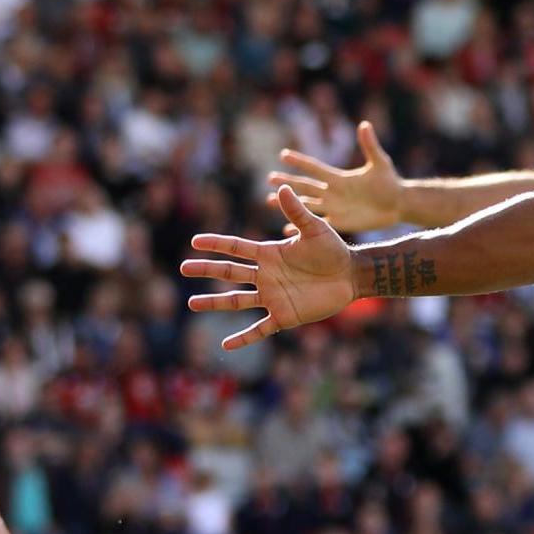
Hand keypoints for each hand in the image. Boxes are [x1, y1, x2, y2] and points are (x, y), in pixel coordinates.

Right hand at [182, 185, 355, 350]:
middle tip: (184, 268)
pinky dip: (243, 338)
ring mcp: (272, 297)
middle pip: (229, 273)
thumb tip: (283, 187)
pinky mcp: (284, 316)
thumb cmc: (333, 249)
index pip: (237, 248)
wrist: (350, 275)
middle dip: (207, 270)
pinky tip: (225, 345)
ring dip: (214, 303)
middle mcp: (266, 275)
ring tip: (191, 303)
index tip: (195, 242)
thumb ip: (297, 212)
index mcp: (269, 254)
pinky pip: (259, 329)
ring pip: (237, 301)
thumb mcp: (314, 229)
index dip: (217, 244)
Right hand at [266, 120, 402, 231]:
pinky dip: (302, 226)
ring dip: (289, 203)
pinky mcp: (340, 222)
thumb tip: (364, 124)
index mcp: (339, 178)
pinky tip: (287, 229)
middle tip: (269, 178)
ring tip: (270, 200)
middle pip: (305, 186)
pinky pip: (318, 224)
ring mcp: (334, 208)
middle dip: (287, 182)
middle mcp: (332, 192)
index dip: (300, 161)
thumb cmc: (389, 182)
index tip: (283, 154)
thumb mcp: (380, 163)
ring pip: (306, 205)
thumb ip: (370, 145)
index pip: (315, 168)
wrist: (397, 204)